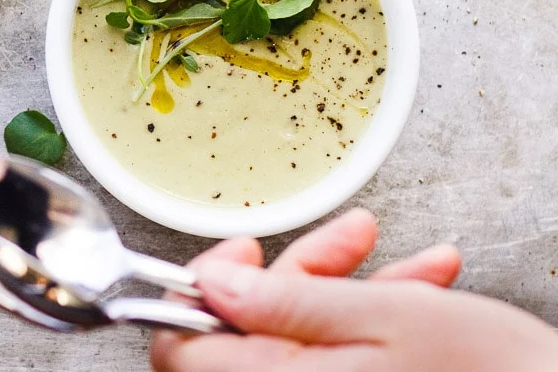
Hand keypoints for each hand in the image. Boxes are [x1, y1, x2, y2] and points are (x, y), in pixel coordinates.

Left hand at [149, 209, 557, 370]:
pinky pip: (334, 360)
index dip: (198, 294)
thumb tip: (210, 286)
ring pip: (298, 340)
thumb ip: (286, 301)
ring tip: (414, 265)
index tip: (240, 256)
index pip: (179, 350)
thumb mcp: (383, 317)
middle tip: (349, 241)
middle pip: (244, 335)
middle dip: (300, 275)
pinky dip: (370, 322)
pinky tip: (420, 291)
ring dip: (350, 291)